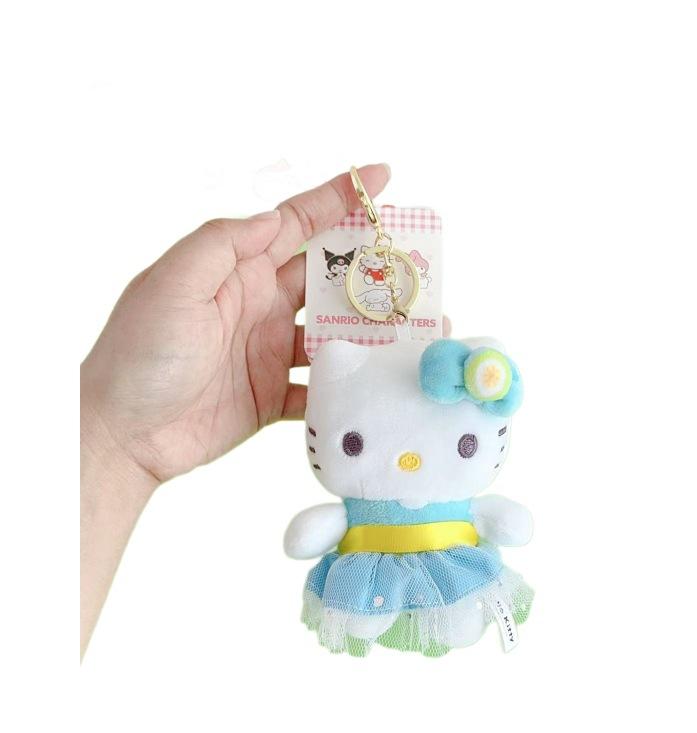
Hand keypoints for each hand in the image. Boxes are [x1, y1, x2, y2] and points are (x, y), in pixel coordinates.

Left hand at [81, 164, 390, 482]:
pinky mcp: (272, 396)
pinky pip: (320, 389)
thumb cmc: (138, 353)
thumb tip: (274, 218)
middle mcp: (260, 306)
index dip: (338, 200)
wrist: (122, 434)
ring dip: (372, 334)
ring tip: (415, 332)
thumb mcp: (171, 284)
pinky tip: (377, 388)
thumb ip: (222, 245)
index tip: (381, 179)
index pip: (297, 225)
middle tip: (418, 269)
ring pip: (333, 335)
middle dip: (372, 271)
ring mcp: (269, 353)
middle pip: (327, 280)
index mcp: (238, 271)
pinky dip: (348, 389)